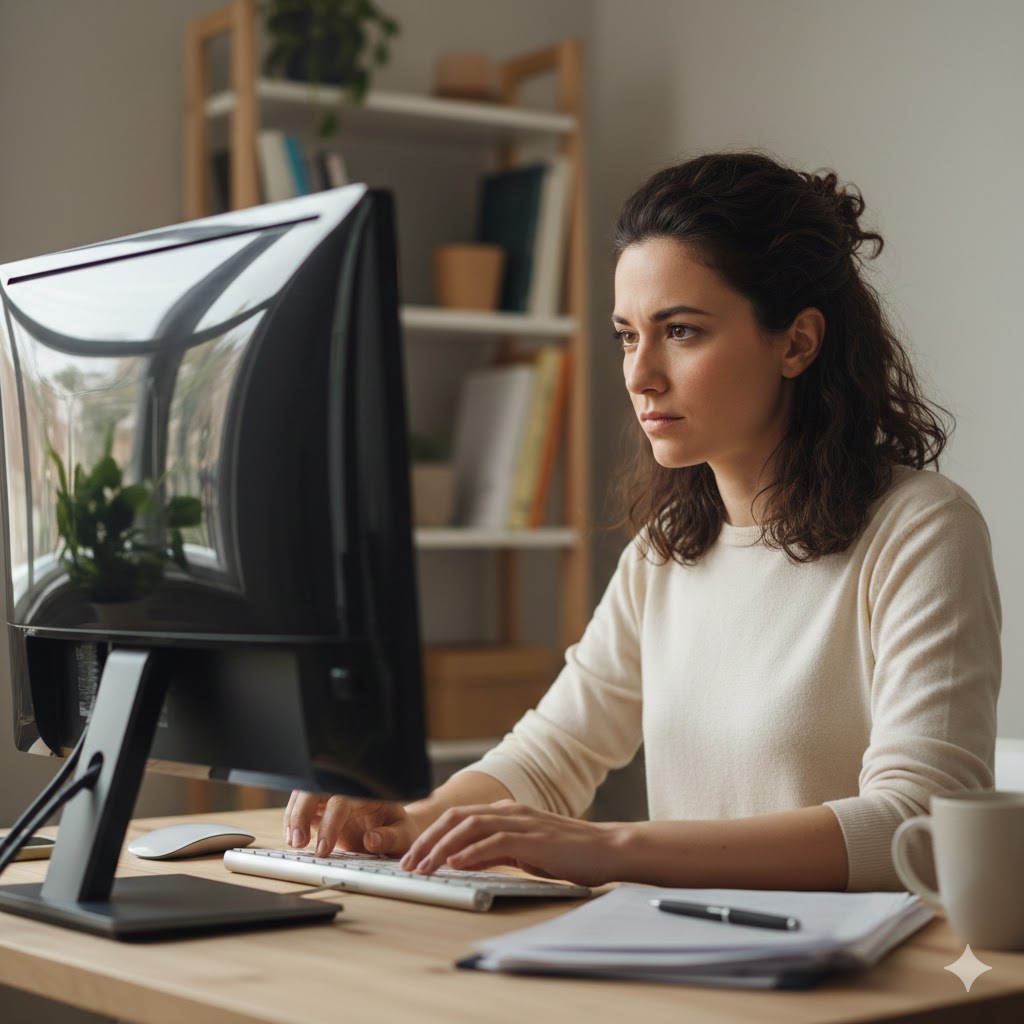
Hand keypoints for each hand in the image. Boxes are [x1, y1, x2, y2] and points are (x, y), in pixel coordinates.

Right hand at [283, 790, 420, 857]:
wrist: (396, 831)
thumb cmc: (399, 830)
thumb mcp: (404, 835)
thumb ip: (390, 837)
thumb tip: (371, 840)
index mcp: (365, 794)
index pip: (340, 801)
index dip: (329, 824)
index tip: (323, 849)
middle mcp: (345, 792)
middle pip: (315, 790)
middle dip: (301, 813)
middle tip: (297, 842)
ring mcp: (331, 800)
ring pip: (304, 796)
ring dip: (293, 816)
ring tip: (292, 843)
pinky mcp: (322, 810)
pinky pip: (302, 809)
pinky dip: (292, 821)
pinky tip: (292, 839)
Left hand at [398, 800, 619, 887]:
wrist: (606, 849)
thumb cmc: (567, 854)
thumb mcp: (522, 853)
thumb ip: (492, 853)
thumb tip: (459, 861)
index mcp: (505, 813)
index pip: (457, 818)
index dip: (430, 835)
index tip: (412, 857)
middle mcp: (509, 812)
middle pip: (456, 818)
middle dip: (427, 840)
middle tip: (408, 865)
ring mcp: (522, 822)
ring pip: (470, 827)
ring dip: (442, 847)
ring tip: (425, 868)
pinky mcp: (534, 838)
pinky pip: (495, 842)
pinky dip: (472, 852)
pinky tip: (456, 864)